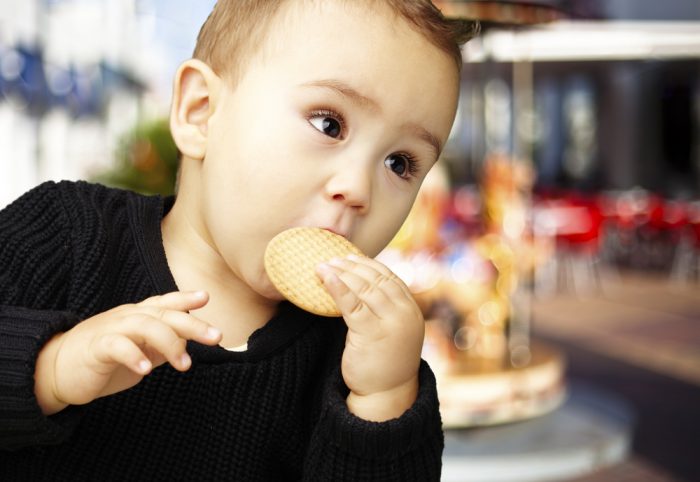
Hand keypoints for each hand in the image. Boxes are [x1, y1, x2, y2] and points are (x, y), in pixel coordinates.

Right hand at [35, 291, 221, 414]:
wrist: (55, 370)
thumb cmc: (104, 359)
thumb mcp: (140, 349)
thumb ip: (163, 344)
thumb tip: (191, 342)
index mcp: (139, 315)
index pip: (165, 303)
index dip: (185, 298)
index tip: (206, 297)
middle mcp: (127, 317)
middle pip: (164, 314)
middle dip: (192, 324)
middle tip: (216, 337)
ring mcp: (111, 329)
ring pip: (144, 325)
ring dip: (169, 343)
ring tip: (185, 364)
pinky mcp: (96, 348)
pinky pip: (116, 346)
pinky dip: (133, 356)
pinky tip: (146, 370)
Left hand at [317, 255, 423, 420]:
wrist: (386, 394)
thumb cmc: (383, 361)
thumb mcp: (389, 329)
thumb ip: (383, 308)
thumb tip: (360, 283)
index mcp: (410, 310)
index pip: (389, 277)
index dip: (368, 264)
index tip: (350, 256)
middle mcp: (404, 314)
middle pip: (376, 280)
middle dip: (352, 266)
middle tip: (333, 258)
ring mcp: (390, 323)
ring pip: (364, 289)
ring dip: (342, 273)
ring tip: (324, 266)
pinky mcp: (372, 333)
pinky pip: (352, 304)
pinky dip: (338, 288)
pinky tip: (326, 278)